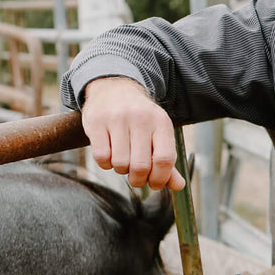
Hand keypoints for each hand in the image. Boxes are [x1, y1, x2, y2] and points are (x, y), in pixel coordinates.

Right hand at [81, 77, 184, 191]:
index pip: (165, 159)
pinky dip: (105, 164)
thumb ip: (167, 161)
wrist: (115, 89)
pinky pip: (101, 157)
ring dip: (121, 170)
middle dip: (138, 179)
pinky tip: (109, 154)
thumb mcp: (158, 133)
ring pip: (120, 163)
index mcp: (161, 122)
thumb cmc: (141, 119)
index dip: (160, 178)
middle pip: (141, 166)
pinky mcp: (96, 122)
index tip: (154, 183)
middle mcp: (141, 118)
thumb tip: (179, 186)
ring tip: (123, 159)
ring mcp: (117, 119)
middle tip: (136, 177)